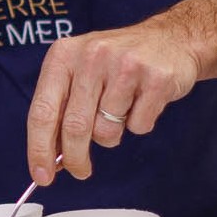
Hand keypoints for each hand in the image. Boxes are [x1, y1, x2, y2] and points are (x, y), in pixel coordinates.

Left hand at [25, 0, 216, 185]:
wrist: (176, 39)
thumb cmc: (122, 63)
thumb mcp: (85, 72)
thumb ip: (63, 109)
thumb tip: (48, 163)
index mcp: (66, 55)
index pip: (43, 110)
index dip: (40, 150)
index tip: (43, 176)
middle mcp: (92, 55)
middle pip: (75, 129)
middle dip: (78, 159)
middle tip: (81, 170)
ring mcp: (126, 66)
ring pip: (109, 132)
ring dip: (117, 133)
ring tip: (126, 111)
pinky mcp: (158, 79)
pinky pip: (141, 127)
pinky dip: (144, 124)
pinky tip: (149, 103)